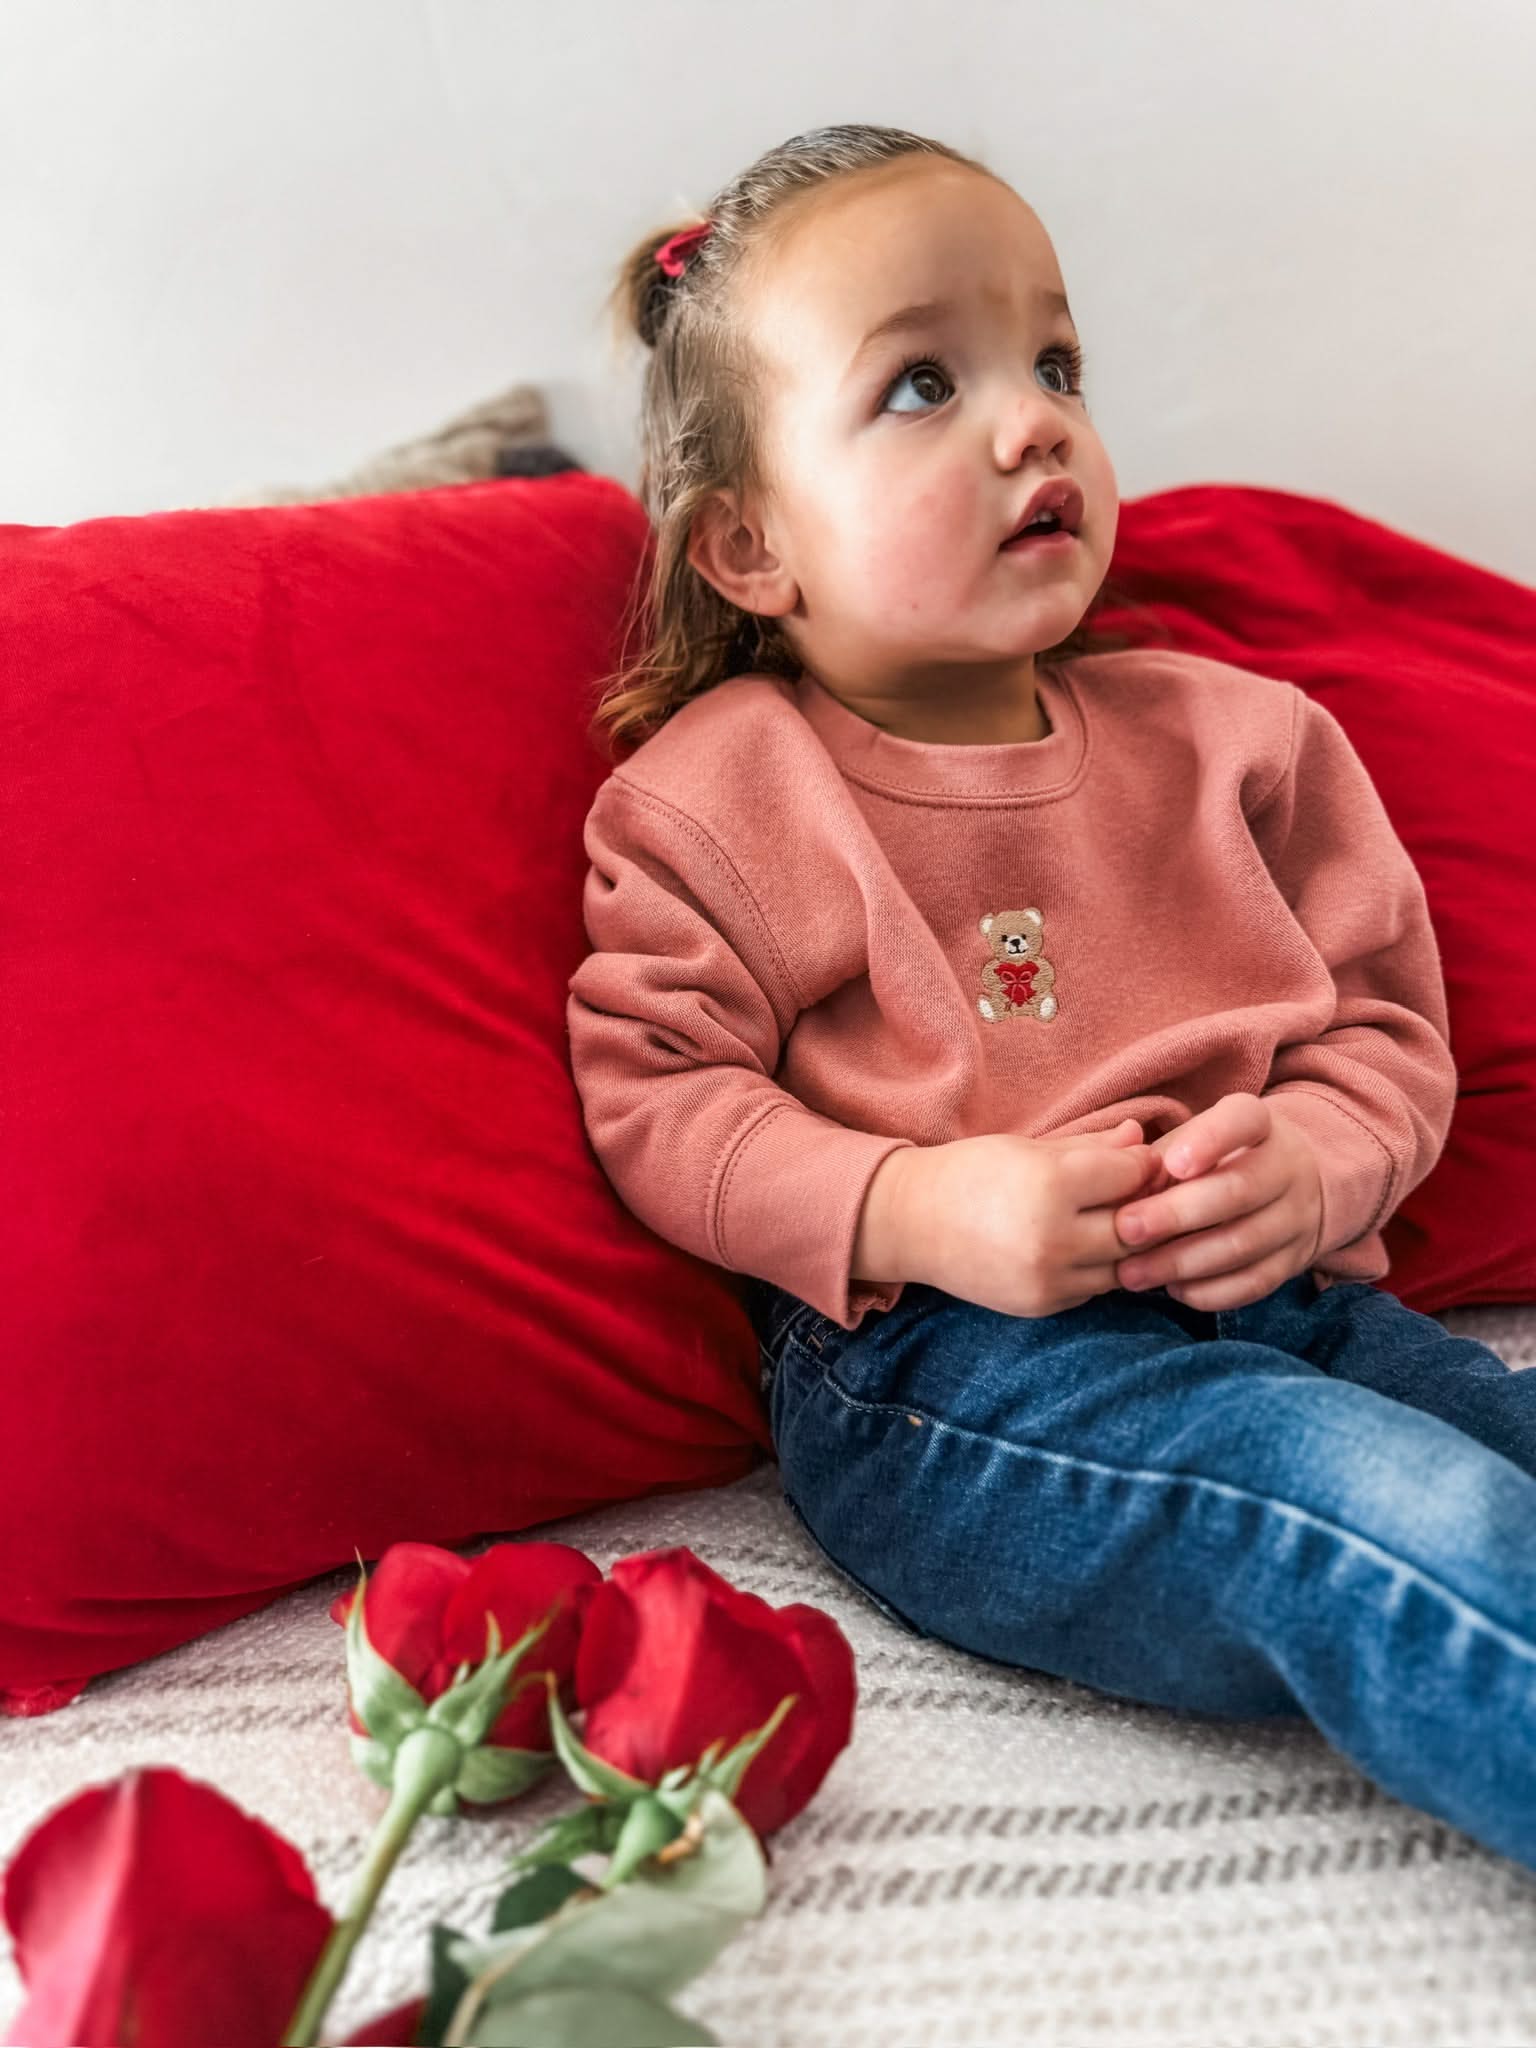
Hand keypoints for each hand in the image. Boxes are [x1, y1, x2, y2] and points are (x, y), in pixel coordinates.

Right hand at [875, 1118, 1166, 1319]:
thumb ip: (1091, 1145)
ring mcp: (1048, 1277)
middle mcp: (1053, 1236)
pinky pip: (1093, 1289)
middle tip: (1135, 1194)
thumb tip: (1141, 1137)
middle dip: (1142, 1208)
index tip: (1135, 1160)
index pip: (1130, 1175)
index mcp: (1050, 1184)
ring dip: (1123, 1245)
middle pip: (1136, 1226)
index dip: (1140, 1165)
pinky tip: (1078, 1247)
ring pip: (1121, 1265)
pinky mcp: (1041, 1305)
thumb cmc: (971, 1172)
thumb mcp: (1029, 1148)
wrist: (912, 1224)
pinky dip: (1095, 1269)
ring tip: (1108, 1221)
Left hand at [1110, 1092, 1324, 1310]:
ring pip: (1242, 1244)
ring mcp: (1295, 1218)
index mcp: (1259, 1124)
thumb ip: (1157, 1161)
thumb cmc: (1216, 1159)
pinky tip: (1172, 1289)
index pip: (1243, 1121)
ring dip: (1181, 1262)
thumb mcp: (1192, 1141)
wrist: (1290, 1187)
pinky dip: (1209, 1291)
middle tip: (1125, 1230)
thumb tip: (1118, 1195)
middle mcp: (1286, 1168)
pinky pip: (1254, 1283)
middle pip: (1238, 1191)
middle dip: (1177, 1214)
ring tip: (1131, 1272)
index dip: (1209, 1141)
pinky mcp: (1292, 1262)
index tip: (1171, 1163)